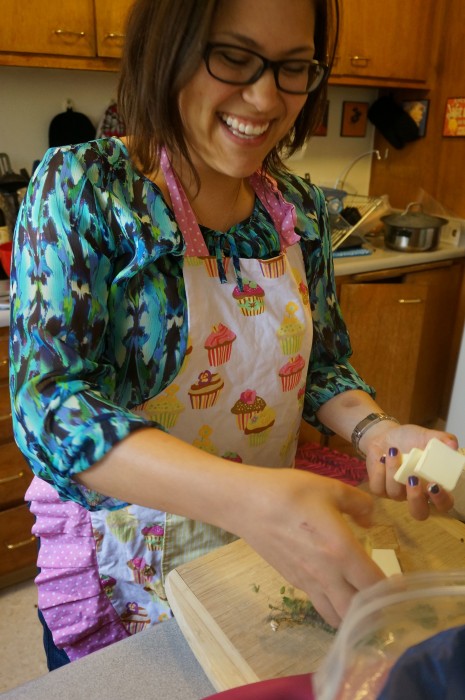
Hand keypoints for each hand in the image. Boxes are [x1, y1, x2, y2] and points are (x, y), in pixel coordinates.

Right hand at [237, 468, 384, 627]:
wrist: (246, 504)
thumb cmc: (289, 492)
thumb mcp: (329, 488)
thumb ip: (357, 503)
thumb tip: (370, 518)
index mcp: (341, 552)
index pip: (374, 585)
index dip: (392, 590)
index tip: (400, 585)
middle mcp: (326, 575)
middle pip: (356, 613)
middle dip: (374, 611)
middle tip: (382, 597)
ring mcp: (307, 581)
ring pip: (335, 616)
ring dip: (351, 614)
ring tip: (360, 598)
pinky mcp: (292, 580)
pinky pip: (318, 602)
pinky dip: (332, 603)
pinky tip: (334, 584)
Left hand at [363, 423, 457, 518]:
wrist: (385, 435)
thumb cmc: (410, 439)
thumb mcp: (427, 436)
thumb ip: (442, 439)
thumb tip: (452, 444)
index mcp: (432, 485)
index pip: (443, 504)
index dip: (441, 499)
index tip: (434, 484)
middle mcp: (416, 494)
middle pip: (419, 513)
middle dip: (416, 498)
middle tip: (413, 478)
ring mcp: (397, 493)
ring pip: (395, 494)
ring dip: (393, 471)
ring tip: (393, 451)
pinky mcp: (379, 489)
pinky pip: (378, 488)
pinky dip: (379, 470)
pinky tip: (381, 457)